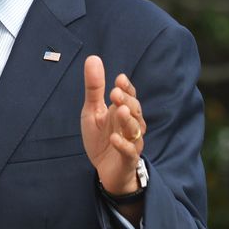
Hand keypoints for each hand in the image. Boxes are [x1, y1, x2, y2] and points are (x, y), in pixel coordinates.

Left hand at [81, 55, 145, 194]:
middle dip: (127, 101)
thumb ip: (94, 88)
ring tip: (120, 111)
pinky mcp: (127, 159)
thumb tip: (93, 58)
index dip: (127, 88)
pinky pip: (129, 152)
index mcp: (122, 111)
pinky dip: (123, 145)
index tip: (120, 79)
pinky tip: (114, 138)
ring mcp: (131, 142)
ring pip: (135, 129)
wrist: (105, 170)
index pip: (130, 96)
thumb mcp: (92, 111)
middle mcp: (130, 125)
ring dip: (128, 120)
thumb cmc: (101, 138)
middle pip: (135, 110)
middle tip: (115, 93)